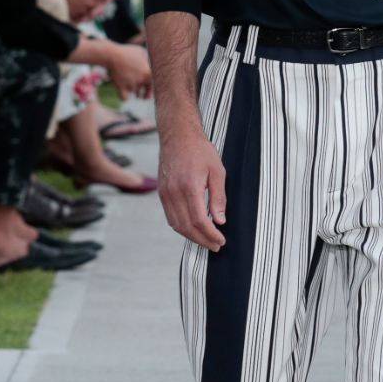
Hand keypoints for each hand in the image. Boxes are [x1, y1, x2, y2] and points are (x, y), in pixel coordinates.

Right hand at [105, 42, 151, 99]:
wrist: (111, 54)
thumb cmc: (126, 52)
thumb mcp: (141, 52)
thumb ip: (148, 59)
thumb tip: (151, 63)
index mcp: (148, 71)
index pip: (156, 84)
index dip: (154, 87)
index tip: (150, 87)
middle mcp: (141, 80)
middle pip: (148, 93)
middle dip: (146, 95)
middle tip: (144, 96)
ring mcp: (131, 84)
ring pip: (136, 93)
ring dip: (135, 92)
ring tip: (134, 89)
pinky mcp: (121, 88)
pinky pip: (125, 98)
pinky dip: (124, 96)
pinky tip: (124, 92)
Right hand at [157, 124, 225, 249]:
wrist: (177, 136)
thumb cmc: (200, 150)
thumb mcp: (217, 170)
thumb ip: (218, 197)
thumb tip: (220, 220)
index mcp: (189, 187)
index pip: (199, 220)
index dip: (211, 234)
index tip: (221, 240)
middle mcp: (174, 193)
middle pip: (187, 227)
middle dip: (202, 240)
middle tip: (216, 245)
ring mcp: (165, 194)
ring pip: (176, 225)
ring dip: (191, 237)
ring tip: (206, 240)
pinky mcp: (161, 193)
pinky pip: (170, 217)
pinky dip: (181, 227)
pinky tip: (193, 229)